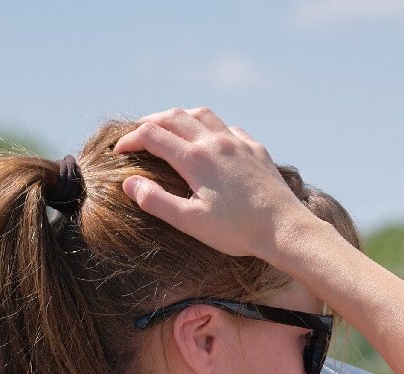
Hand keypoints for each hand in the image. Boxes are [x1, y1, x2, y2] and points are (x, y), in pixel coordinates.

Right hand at [114, 108, 316, 261]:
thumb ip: (155, 201)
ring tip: (169, 127)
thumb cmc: (236, 231)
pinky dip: (210, 127)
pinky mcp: (255, 148)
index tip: (118, 152)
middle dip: (149, 122)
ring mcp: (237, 142)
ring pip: (202, 114)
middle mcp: (215, 141)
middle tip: (137, 134)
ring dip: (179, 116)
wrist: (285, 228)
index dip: (129, 139)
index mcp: (195, 158)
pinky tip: (210, 140)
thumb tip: (129, 182)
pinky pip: (228, 127)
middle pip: (173, 116)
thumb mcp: (189, 221)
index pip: (151, 135)